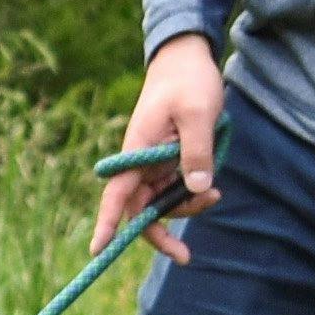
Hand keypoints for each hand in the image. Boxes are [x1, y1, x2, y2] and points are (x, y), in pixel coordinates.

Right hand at [93, 36, 226, 262]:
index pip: (117, 194)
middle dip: (160, 232)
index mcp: (137, 149)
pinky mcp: (168, 160)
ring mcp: (153, 162)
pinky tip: (213, 188)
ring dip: (185, 208)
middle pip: (140, 209)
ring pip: (161, 202)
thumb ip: (197, 151)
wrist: (188, 58)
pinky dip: (192, 194)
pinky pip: (175, 188)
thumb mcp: (198, 114)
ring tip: (216, 196)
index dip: (106, 223)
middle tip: (185, 256)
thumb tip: (198, 190)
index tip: (98, 250)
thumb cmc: (188, 81)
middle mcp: (140, 161)